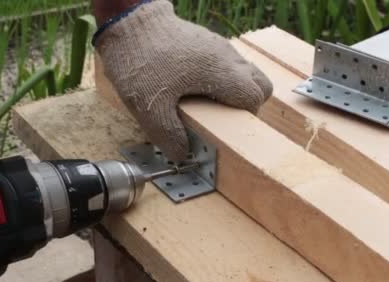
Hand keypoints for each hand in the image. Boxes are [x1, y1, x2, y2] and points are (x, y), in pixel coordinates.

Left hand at [94, 0, 272, 161]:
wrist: (128, 19)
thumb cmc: (141, 59)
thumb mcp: (150, 106)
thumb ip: (168, 135)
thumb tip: (182, 155)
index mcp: (222, 71)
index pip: (255, 97)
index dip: (246, 117)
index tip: (226, 127)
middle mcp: (227, 57)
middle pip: (260, 83)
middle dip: (247, 104)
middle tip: (222, 117)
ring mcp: (218, 46)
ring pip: (245, 72)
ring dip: (234, 90)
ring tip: (205, 103)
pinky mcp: (206, 41)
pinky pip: (227, 63)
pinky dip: (221, 78)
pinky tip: (192, 86)